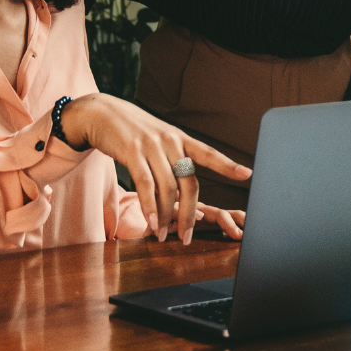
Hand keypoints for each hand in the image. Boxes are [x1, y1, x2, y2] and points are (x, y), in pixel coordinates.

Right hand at [59, 94, 250, 243]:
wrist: (102, 112)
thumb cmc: (134, 133)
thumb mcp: (160, 140)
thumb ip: (173, 164)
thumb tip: (186, 196)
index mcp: (181, 139)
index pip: (209, 153)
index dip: (228, 165)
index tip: (248, 175)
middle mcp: (171, 142)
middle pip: (189, 183)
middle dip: (190, 214)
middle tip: (187, 237)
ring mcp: (152, 146)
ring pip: (168, 187)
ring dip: (167, 216)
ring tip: (165, 235)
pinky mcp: (131, 152)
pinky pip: (145, 184)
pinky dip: (150, 206)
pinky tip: (152, 222)